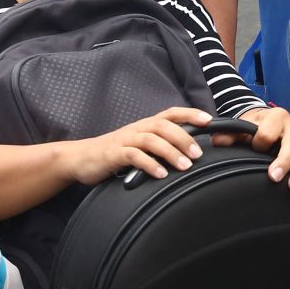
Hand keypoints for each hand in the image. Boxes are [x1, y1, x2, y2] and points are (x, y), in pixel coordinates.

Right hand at [62, 107, 210, 184]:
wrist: (81, 158)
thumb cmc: (114, 154)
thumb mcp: (138, 147)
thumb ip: (159, 148)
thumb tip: (187, 155)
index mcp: (144, 125)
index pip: (170, 114)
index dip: (190, 114)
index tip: (208, 120)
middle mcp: (136, 129)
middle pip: (163, 126)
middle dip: (183, 138)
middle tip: (198, 154)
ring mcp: (124, 140)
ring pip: (151, 140)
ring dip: (170, 152)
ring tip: (185, 166)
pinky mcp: (114, 154)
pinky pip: (134, 156)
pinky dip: (149, 164)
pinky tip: (161, 175)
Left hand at [238, 106, 289, 190]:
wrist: (271, 122)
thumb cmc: (257, 127)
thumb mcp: (242, 127)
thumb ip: (230, 134)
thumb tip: (217, 141)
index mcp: (276, 116)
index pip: (268, 131)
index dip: (259, 143)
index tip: (254, 150)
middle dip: (283, 160)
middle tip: (273, 177)